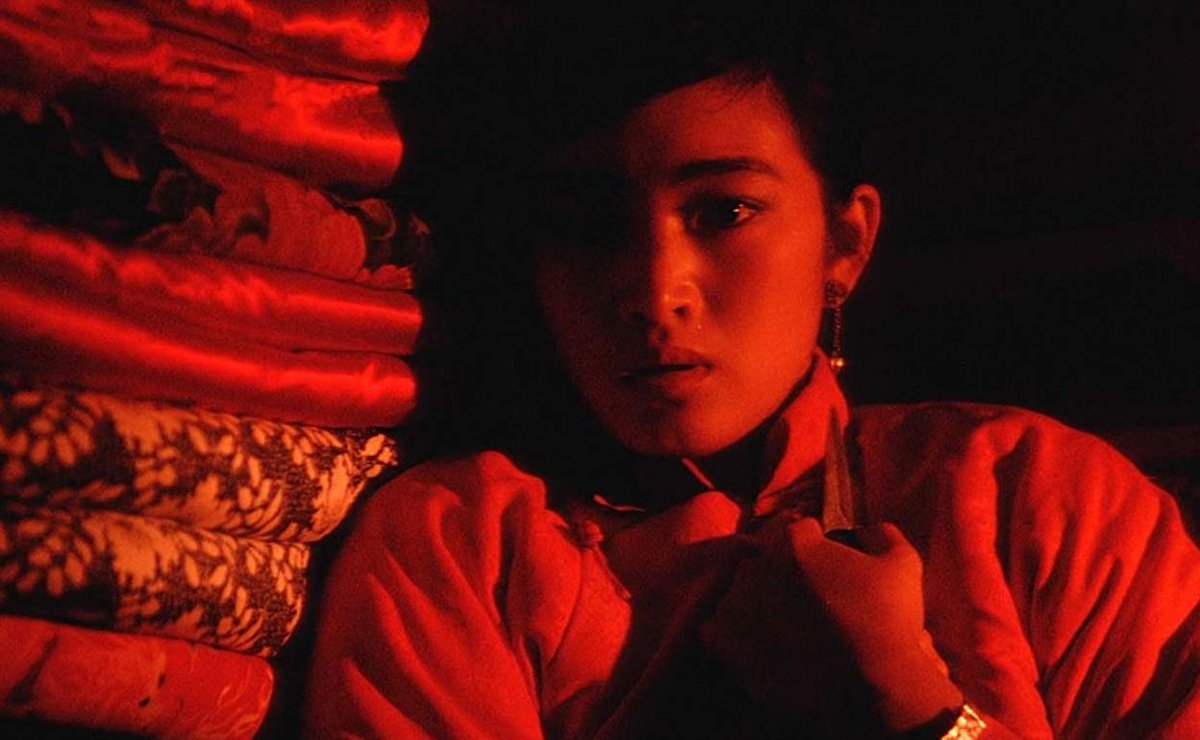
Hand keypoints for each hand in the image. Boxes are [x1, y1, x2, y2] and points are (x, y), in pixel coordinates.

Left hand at [698, 515, 961, 733]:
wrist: (872, 688)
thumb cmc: (889, 623)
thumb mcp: (903, 563)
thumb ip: (881, 533)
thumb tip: (866, 527)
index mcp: (794, 542)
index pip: (798, 531)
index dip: (816, 546)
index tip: (828, 567)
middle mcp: (757, 567)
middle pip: (764, 560)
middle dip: (782, 573)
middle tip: (806, 600)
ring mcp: (736, 605)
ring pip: (738, 593)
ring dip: (755, 602)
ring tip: (782, 626)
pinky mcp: (724, 643)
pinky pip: (714, 629)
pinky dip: (730, 635)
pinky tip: (757, 643)